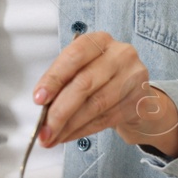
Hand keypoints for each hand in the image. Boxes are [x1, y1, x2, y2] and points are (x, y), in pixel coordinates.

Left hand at [34, 32, 177, 158]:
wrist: (137, 94)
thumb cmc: (103, 79)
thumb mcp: (83, 69)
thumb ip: (64, 81)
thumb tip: (42, 105)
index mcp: (100, 40)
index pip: (74, 56)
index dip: (54, 78)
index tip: (38, 98)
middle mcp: (120, 54)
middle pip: (84, 83)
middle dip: (59, 110)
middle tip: (44, 129)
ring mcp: (133, 77)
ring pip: (95, 105)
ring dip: (70, 125)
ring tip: (53, 137)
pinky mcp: (139, 101)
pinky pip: (106, 119)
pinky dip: (83, 130)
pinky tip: (69, 136)